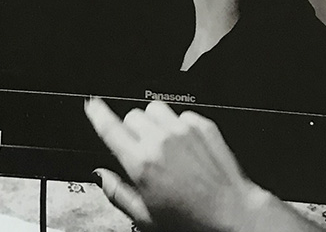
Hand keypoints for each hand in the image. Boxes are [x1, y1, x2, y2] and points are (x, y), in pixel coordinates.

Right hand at [84, 97, 291, 231]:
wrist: (233, 215)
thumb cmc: (192, 222)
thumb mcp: (146, 218)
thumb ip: (118, 193)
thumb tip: (101, 175)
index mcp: (141, 163)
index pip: (109, 127)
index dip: (97, 113)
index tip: (92, 106)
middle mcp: (160, 140)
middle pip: (131, 115)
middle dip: (131, 130)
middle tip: (140, 149)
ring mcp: (182, 129)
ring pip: (154, 108)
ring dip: (153, 122)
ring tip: (161, 143)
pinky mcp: (202, 124)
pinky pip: (180, 113)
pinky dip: (178, 125)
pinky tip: (184, 145)